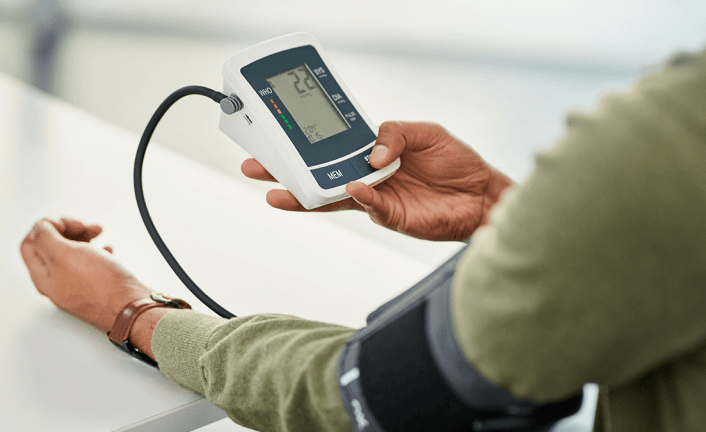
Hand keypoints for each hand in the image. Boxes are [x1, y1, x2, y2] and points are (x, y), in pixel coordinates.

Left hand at [20, 218, 150, 332]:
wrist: (131, 307)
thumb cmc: (101, 287)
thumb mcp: (64, 254)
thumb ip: (44, 237)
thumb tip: (39, 227)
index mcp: (43, 276)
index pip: (29, 244)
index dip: (44, 228)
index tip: (63, 224)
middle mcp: (57, 283)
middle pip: (51, 246)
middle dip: (66, 229)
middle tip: (82, 226)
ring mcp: (76, 286)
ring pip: (72, 253)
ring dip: (82, 237)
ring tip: (97, 232)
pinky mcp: (95, 287)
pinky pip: (90, 263)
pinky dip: (97, 250)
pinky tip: (107, 250)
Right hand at [241, 121, 513, 240]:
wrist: (483, 195)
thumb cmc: (456, 163)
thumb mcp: (425, 132)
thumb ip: (394, 133)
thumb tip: (371, 153)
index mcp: (372, 152)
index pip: (331, 147)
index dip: (305, 143)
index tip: (277, 136)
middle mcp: (367, 176)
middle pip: (318, 175)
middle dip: (285, 172)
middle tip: (254, 167)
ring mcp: (376, 198)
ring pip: (332, 196)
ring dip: (304, 194)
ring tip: (275, 191)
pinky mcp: (390, 216)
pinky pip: (368, 205)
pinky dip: (358, 195)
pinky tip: (349, 187)